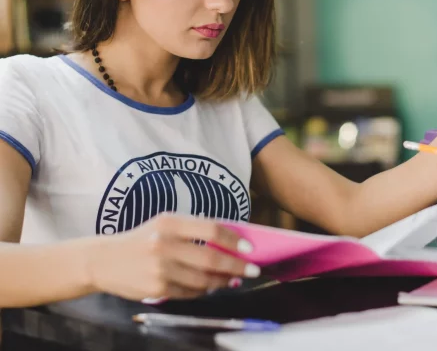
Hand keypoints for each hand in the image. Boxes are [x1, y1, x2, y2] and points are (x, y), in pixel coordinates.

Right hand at [86, 213, 258, 300]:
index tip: (250, 248)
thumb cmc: (142, 239)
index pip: (212, 230)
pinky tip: (211, 286)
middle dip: (237, 267)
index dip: (234, 240)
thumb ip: (194, 230)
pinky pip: (190, 293)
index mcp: (170, 223)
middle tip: (253, 270)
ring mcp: (160, 269)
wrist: (104, 260)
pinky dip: (205, 291)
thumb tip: (230, 242)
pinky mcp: (156, 289)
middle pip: (212, 259)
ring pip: (204, 280)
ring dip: (223, 281)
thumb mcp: (165, 225)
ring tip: (234, 279)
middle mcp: (165, 244)